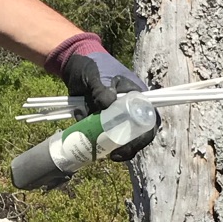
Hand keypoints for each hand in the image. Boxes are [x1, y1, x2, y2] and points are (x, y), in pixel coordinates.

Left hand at [45, 32, 157, 158]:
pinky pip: (99, 136)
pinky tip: (85, 132)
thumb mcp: (96, 76)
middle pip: (136, 135)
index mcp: (135, 96)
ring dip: (109, 146)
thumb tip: (108, 104)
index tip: (131, 144)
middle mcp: (128, 109)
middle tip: (114, 155)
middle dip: (127, 148)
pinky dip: (93, 139)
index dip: (144, 136)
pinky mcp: (99, 122)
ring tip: (99, 148)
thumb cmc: (91, 66)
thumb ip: (101, 89)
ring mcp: (113, 117)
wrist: (73, 66)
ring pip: (118, 139)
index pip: (149, 120)